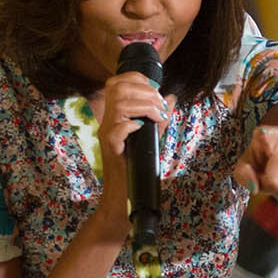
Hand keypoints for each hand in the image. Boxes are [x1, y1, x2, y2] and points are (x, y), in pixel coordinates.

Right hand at [89, 73, 168, 233]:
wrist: (123, 198)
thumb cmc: (137, 170)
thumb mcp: (151, 138)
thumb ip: (158, 117)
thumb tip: (171, 97)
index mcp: (116, 116)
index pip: (117, 82)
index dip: (136, 78)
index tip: (155, 88)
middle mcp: (108, 122)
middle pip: (116, 87)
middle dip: (144, 90)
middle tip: (160, 106)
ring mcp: (107, 135)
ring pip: (118, 103)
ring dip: (144, 106)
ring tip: (157, 117)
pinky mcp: (110, 149)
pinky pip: (116, 128)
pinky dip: (132, 125)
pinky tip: (143, 130)